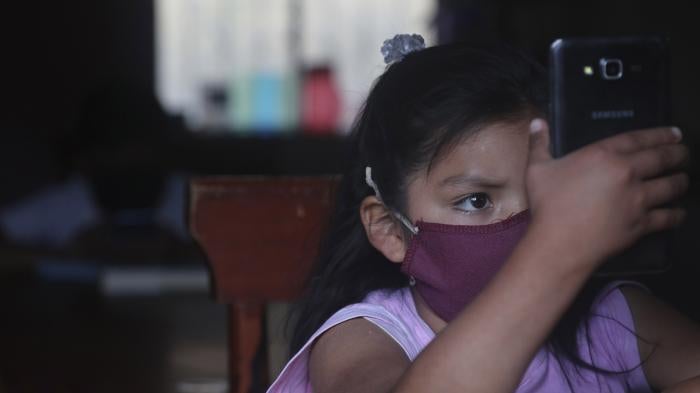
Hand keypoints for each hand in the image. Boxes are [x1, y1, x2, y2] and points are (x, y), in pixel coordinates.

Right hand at [525, 119, 688, 266]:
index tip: (675, 133)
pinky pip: (667, 217)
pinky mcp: (641, 223)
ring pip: (671, 186)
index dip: (661, 134)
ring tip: (683, 179)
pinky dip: (676, 214)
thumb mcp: (537, 169)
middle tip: (684, 153)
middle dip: (679, 154)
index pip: (640, 139)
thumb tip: (537, 122)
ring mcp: (638, 199)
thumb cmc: (547, 205)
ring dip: (681, 181)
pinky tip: (679, 212)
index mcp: (604, 155)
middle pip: (663, 159)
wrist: (559, 243)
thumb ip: (539, 143)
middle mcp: (627, 173)